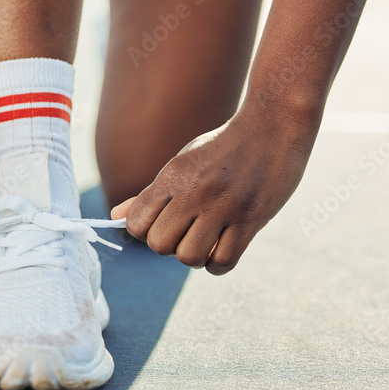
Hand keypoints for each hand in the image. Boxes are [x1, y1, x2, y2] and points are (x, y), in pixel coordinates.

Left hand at [110, 106, 315, 274]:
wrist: (273, 124)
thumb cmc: (224, 146)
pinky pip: (224, 261)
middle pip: (158, 244)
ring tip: (207, 241)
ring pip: (189, 257)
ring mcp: (223, 205)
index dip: (145, 231)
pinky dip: (218, 264)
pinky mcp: (251, 218)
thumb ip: (151, 193)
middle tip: (187, 232)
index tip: (163, 223)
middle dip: (169, 246)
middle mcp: (194, 190)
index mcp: (173, 175)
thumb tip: (115, 216)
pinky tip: (223, 248)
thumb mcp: (183, 163)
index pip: (136, 223)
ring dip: (196, 257)